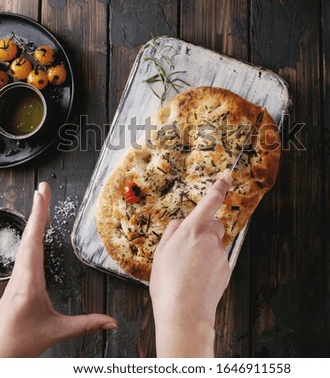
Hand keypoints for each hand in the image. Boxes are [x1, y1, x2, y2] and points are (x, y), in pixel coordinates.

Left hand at [0, 182, 116, 357]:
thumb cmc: (20, 343)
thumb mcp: (55, 331)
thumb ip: (85, 324)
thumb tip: (111, 322)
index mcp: (28, 282)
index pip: (34, 242)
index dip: (38, 217)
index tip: (42, 196)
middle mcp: (20, 275)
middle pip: (29, 235)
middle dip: (37, 209)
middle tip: (43, 188)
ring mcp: (16, 276)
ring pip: (24, 241)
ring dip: (33, 219)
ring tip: (40, 200)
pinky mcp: (16, 280)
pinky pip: (23, 250)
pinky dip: (31, 233)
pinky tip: (35, 230)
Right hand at [150, 176, 231, 357]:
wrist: (185, 314)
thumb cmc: (168, 285)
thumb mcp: (160, 254)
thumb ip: (172, 232)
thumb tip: (181, 222)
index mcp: (191, 231)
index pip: (209, 203)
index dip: (219, 188)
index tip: (226, 178)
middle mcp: (209, 239)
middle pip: (215, 224)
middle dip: (206, 230)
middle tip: (189, 247)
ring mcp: (220, 254)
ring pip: (216, 243)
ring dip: (207, 249)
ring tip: (190, 269)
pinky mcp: (226, 268)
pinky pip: (218, 259)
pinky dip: (210, 265)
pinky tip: (198, 278)